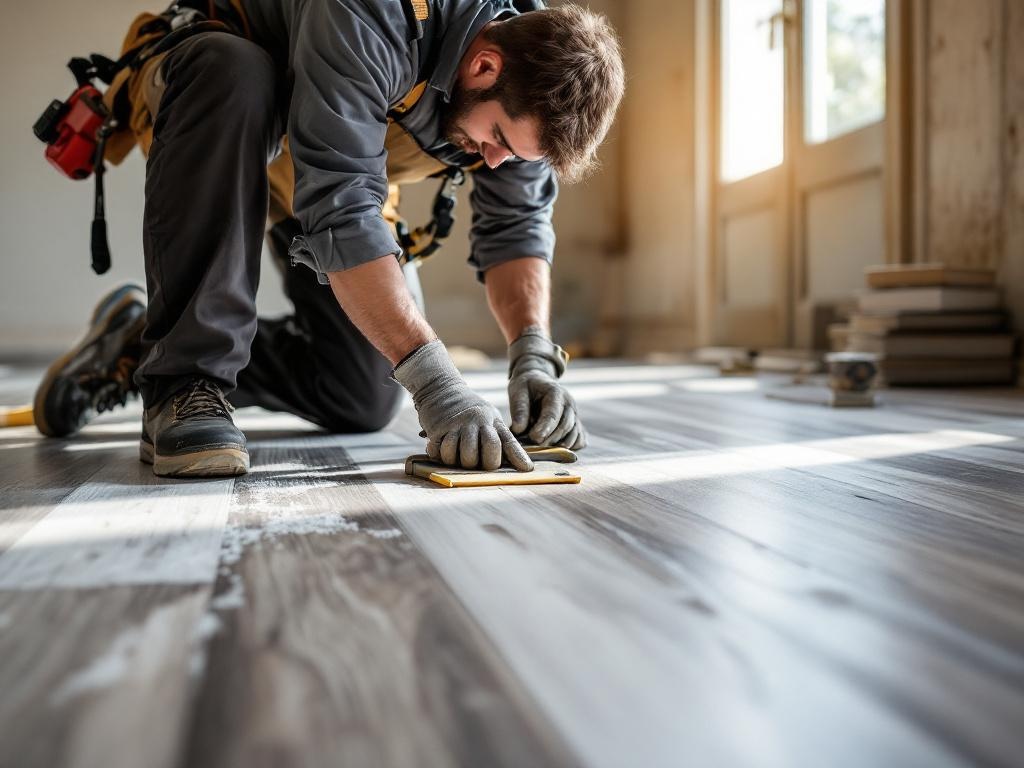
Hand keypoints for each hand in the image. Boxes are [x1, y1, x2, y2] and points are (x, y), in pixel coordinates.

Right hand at [393, 340, 532, 470]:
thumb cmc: (470, 411)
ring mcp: (457, 424)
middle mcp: (476, 421)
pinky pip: (440, 452)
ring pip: (462, 456)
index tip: (527, 469)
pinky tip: (443, 450)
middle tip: (476, 463)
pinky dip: (441, 456)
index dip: (518, 457)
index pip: (507, 442)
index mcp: (492, 421)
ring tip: (458, 457)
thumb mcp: (490, 419)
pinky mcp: (437, 429)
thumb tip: (525, 466)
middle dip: (482, 465)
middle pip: (486, 452)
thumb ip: (505, 441)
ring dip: (459, 463)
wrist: (440, 389)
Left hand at [507, 327, 586, 449]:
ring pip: (574, 434)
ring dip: (560, 445)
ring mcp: (574, 414)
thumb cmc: (526, 386)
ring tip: (543, 450)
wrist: (538, 381)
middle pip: (565, 425)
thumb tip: (519, 429)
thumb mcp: (518, 391)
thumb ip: (519, 409)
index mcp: (555, 392)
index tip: (534, 438)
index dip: (545, 428)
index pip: (553, 413)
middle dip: (550, 439)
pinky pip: (580, 439)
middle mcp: (569, 403)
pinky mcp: (576, 424)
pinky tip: (558, 450)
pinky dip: (572, 447)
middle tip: (534, 447)